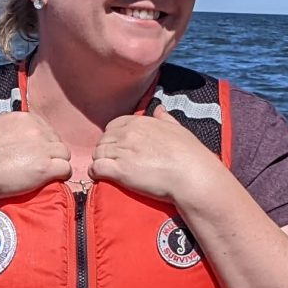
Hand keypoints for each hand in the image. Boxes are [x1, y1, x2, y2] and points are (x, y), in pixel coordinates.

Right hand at [0, 110, 71, 207]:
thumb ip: (8, 127)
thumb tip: (13, 132)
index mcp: (23, 118)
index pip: (45, 127)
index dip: (42, 142)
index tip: (34, 152)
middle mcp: (35, 129)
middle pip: (56, 140)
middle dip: (50, 152)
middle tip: (39, 165)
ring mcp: (42, 148)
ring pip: (64, 154)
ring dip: (58, 163)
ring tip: (46, 174)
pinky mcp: (45, 167)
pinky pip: (66, 169)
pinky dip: (62, 175)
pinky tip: (52, 180)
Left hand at [88, 112, 223, 207]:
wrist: (192, 174)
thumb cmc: (190, 153)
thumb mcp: (178, 128)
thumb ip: (165, 118)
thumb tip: (160, 109)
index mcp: (140, 122)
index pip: (113, 126)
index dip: (113, 137)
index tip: (118, 148)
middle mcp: (128, 134)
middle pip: (103, 140)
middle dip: (105, 151)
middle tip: (111, 162)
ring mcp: (122, 151)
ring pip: (98, 153)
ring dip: (99, 162)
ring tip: (105, 172)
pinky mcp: (119, 170)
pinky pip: (96, 168)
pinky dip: (95, 172)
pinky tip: (99, 177)